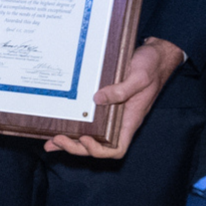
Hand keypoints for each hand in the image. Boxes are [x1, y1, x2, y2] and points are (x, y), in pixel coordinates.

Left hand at [48, 38, 185, 159]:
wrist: (155, 54)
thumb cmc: (152, 66)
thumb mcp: (139, 76)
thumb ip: (122, 90)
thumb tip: (97, 99)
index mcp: (129, 120)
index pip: (116, 149)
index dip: (99, 151)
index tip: (84, 139)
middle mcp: (119, 120)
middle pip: (97, 146)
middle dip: (76, 147)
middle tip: (56, 140)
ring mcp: (111, 113)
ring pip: (90, 136)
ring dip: (70, 141)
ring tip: (51, 142)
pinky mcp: (104, 103)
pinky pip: (88, 119)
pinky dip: (74, 125)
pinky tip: (59, 124)